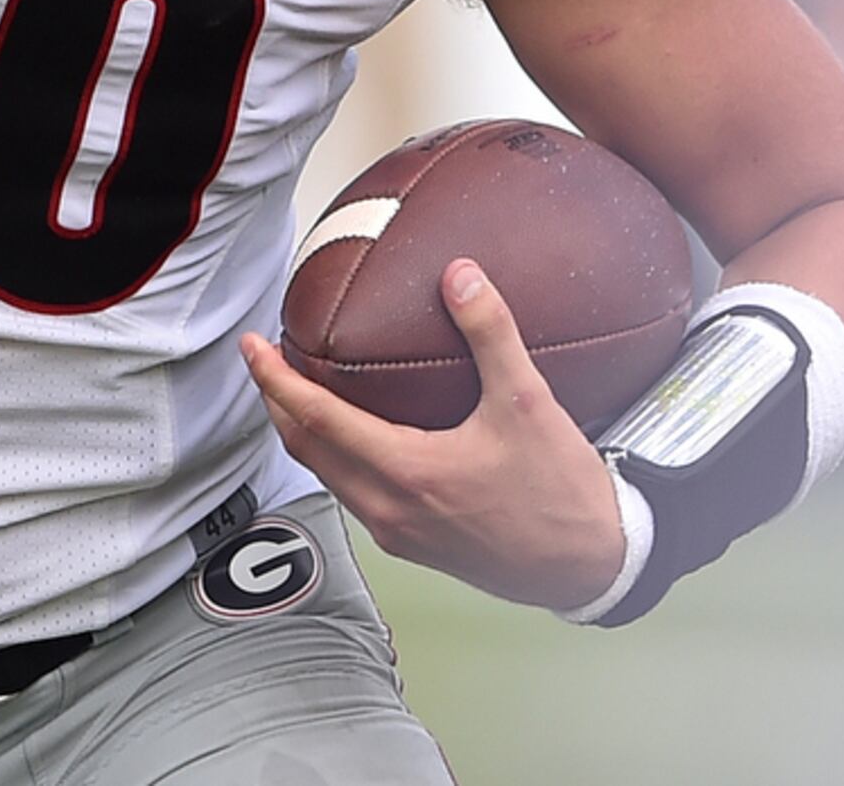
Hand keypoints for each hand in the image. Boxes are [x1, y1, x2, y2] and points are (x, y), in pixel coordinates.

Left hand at [241, 259, 628, 608]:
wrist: (592, 567)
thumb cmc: (562, 492)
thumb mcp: (529, 403)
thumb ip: (491, 334)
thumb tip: (460, 275)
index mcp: (406, 472)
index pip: (315, 418)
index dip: (275, 379)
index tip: (251, 345)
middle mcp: (388, 509)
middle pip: (304, 449)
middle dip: (276, 402)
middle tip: (264, 360)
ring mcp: (397, 532)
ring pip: (325, 476)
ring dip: (302, 433)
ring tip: (296, 389)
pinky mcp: (412, 545)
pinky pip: (352, 495)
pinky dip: (334, 458)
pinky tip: (349, 435)